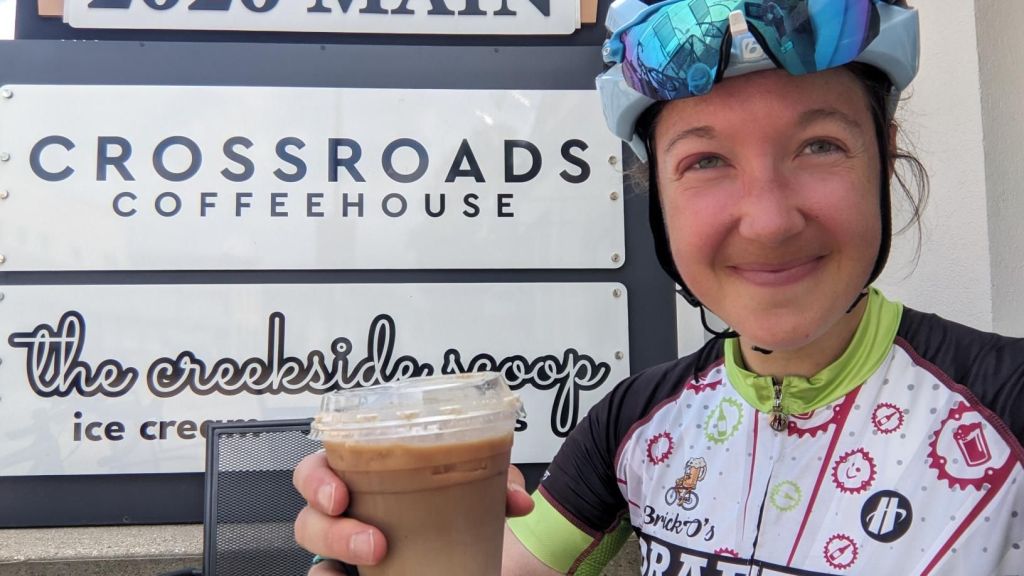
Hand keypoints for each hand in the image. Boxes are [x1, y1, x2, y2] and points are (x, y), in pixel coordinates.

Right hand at [293, 452, 534, 574]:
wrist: (481, 560)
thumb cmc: (458, 516)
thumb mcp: (477, 496)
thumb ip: (494, 488)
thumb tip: (516, 501)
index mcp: (365, 479)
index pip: (319, 470)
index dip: (317, 480)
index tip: (340, 495)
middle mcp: (349, 516)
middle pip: (310, 520)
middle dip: (331, 531)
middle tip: (374, 543)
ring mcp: (347, 555)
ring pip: (316, 561)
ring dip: (336, 561)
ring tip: (375, 562)